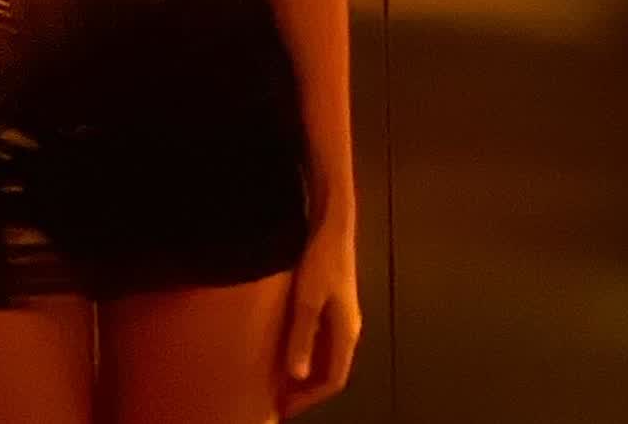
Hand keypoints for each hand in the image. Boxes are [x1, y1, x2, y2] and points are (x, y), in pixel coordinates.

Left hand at [276, 222, 361, 418]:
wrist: (331, 222)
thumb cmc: (320, 259)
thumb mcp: (307, 300)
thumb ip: (302, 337)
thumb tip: (298, 376)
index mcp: (346, 333)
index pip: (333, 380)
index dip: (310, 398)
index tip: (284, 408)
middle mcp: (348, 328)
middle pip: (331, 370)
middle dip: (307, 389)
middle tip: (279, 398)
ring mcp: (342, 314)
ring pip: (326, 354)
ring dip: (306, 369)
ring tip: (279, 377)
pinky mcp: (333, 301)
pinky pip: (322, 337)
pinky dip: (306, 349)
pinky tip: (287, 345)